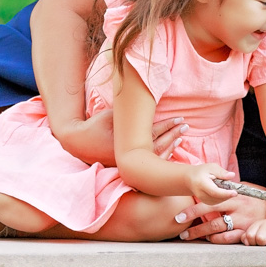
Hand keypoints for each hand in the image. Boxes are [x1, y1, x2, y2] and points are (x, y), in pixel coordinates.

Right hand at [56, 112, 187, 165]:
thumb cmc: (95, 126)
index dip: (168, 125)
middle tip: (185, 125)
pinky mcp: (128, 164)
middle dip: (173, 134)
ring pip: (156, 154)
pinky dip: (162, 156)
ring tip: (182, 136)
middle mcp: (130, 153)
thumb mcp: (111, 115)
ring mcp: (130, 161)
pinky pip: (149, 162)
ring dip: (171, 145)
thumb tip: (142, 101)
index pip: (153, 132)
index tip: (180, 118)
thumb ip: (127, 112)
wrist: (80, 143)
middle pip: (158, 143)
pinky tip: (172, 150)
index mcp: (127, 141)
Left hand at [176, 194, 265, 243]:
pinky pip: (229, 238)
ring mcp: (243, 222)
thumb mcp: (243, 188)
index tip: (179, 216)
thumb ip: (227, 188)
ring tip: (189, 236)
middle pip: (211, 217)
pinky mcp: (247, 232)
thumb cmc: (256, 197)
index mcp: (234, 196)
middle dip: (193, 225)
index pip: (209, 202)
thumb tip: (211, 183)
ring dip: (201, 233)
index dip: (193, 210)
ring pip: (217, 229)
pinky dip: (217, 240)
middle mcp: (237, 208)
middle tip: (180, 230)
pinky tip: (209, 239)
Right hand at [185, 163, 233, 205]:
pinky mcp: (207, 202)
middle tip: (232, 186)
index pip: (215, 191)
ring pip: (220, 200)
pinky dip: (223, 197)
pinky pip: (218, 201)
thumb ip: (221, 172)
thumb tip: (232, 175)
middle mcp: (201, 194)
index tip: (235, 192)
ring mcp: (203, 200)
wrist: (190, 179)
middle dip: (228, 193)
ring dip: (226, 195)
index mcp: (201, 183)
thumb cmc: (202, 172)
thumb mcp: (211, 167)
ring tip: (224, 186)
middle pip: (218, 197)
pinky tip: (223, 190)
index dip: (225, 193)